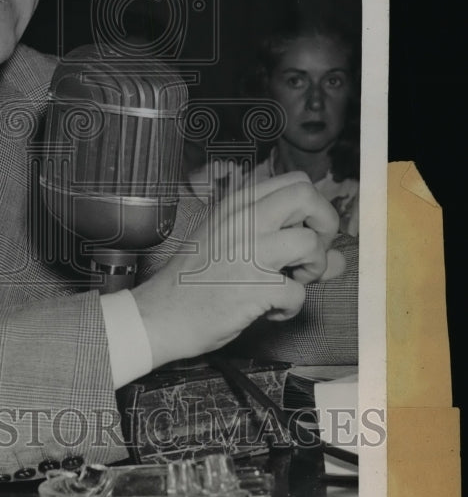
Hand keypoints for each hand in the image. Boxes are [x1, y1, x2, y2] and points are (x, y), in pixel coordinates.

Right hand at [132, 171, 344, 367]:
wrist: (159, 314)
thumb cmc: (192, 281)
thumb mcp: (234, 249)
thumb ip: (286, 246)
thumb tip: (337, 257)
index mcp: (236, 206)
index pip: (295, 182)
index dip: (313, 208)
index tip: (306, 232)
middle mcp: (242, 221)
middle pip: (307, 197)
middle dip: (324, 226)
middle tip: (310, 253)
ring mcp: (248, 252)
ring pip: (311, 245)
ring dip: (312, 270)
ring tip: (289, 283)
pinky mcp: (253, 286)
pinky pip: (298, 293)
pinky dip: (290, 308)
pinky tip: (269, 309)